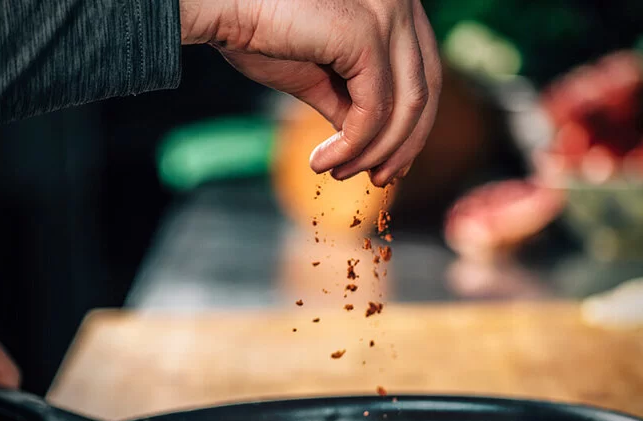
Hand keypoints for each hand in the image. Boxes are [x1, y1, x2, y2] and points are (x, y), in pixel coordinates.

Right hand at [179, 0, 441, 186]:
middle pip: (426, 90)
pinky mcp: (366, 33)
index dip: (413, 127)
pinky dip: (354, 145)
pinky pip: (375, 109)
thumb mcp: (319, 77)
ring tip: (339, 173)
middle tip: (378, 180)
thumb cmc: (259, 33)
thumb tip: (371, 142)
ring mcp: (388, 12)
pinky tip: (323, 162)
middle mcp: (400, 0)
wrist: (216, 7)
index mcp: (394, 6)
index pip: (423, 74)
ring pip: (406, 106)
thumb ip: (351, 103)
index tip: (389, 165)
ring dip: (375, 152)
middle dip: (404, 145)